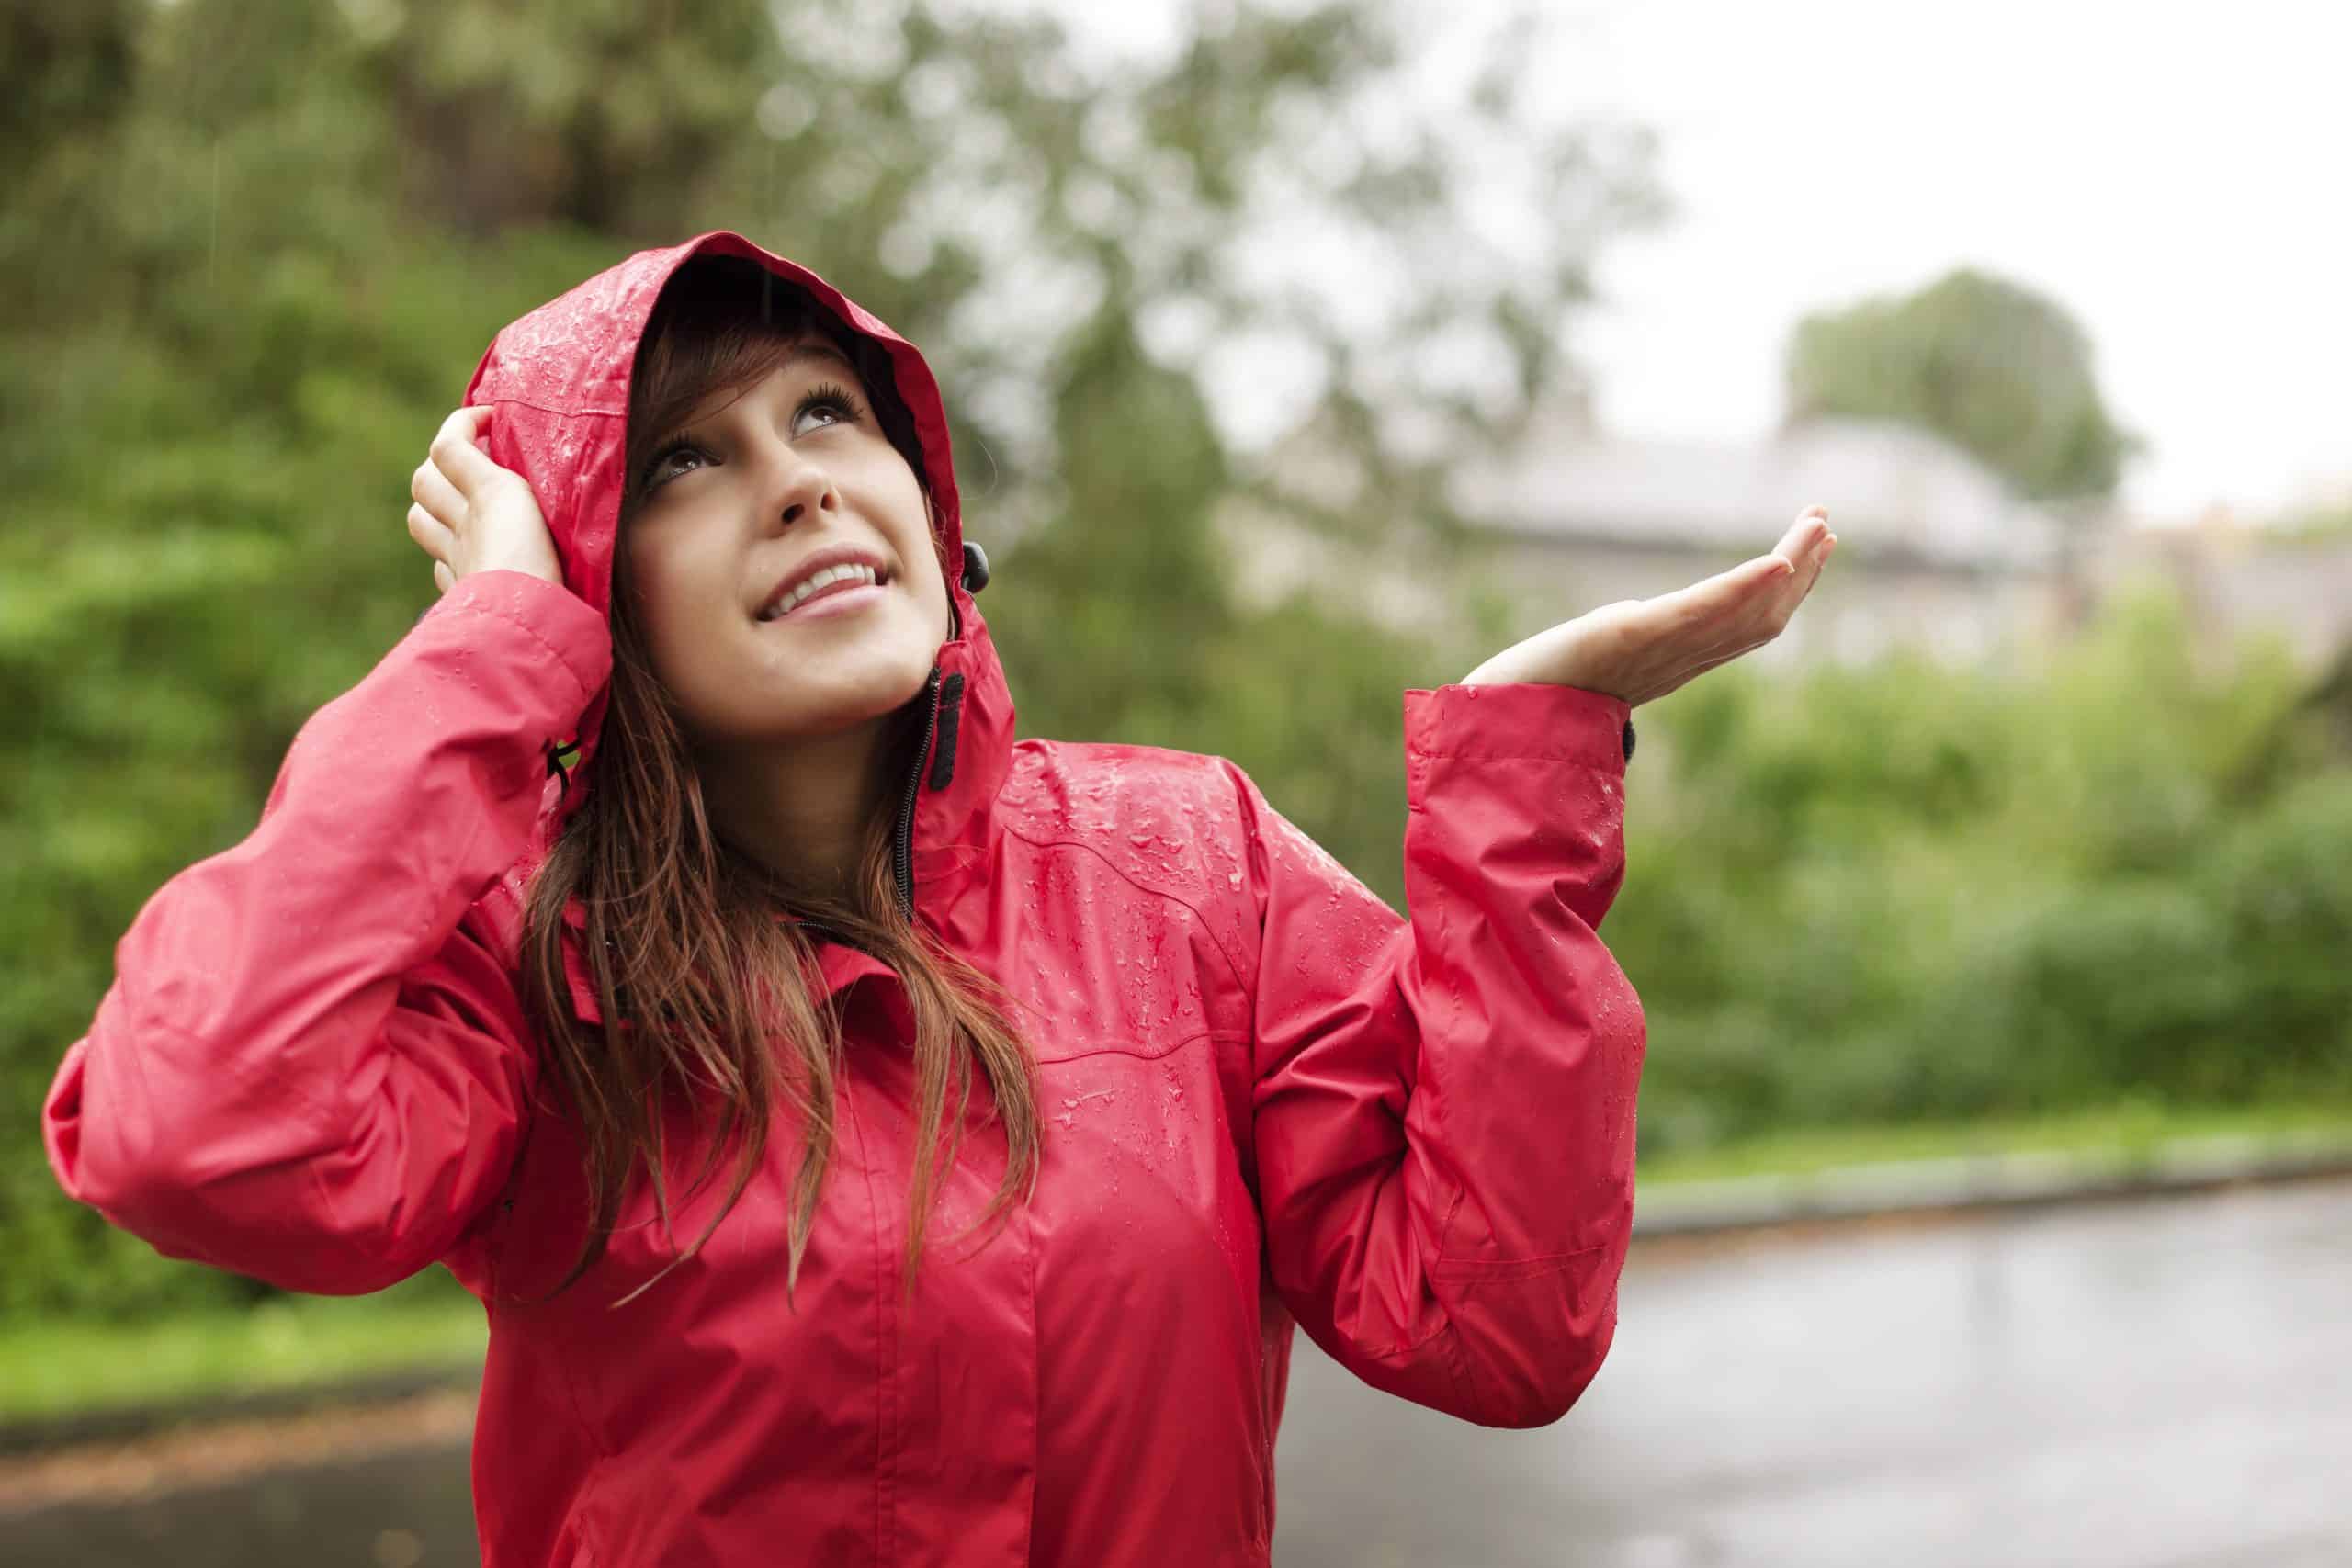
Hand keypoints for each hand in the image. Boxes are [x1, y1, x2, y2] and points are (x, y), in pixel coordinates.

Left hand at [406, 405, 561, 594]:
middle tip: (473, 460)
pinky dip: (448, 551)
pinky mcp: (460, 590)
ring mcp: (458, 558)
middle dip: (440, 464)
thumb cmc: (555, 573)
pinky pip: (441, 564)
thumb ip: (533, 488)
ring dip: (433, 504)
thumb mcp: (552, 520)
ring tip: (461, 501)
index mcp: (492, 496)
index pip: (449, 445)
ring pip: (420, 518)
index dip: (462, 423)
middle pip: (425, 479)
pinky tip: (470, 553)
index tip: (489, 417)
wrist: (530, 630)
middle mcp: (466, 522)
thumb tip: (541, 465)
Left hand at [1459, 508, 1837, 704]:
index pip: (1749, 626)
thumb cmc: (1543, 688)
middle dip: (1802, 570)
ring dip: (1788, 567)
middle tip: (1828, 524)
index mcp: (1675, 661)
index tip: (1820, 547)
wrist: (1500, 712)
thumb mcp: (1600, 655)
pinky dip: (1740, 589)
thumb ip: (1628, 642)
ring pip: (1744, 612)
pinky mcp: (1631, 636)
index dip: (1790, 590)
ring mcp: (1659, 649)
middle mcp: (1678, 658)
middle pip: (1761, 617)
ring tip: (1818, 526)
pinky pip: (1699, 613)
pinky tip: (1775, 564)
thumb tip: (1633, 626)